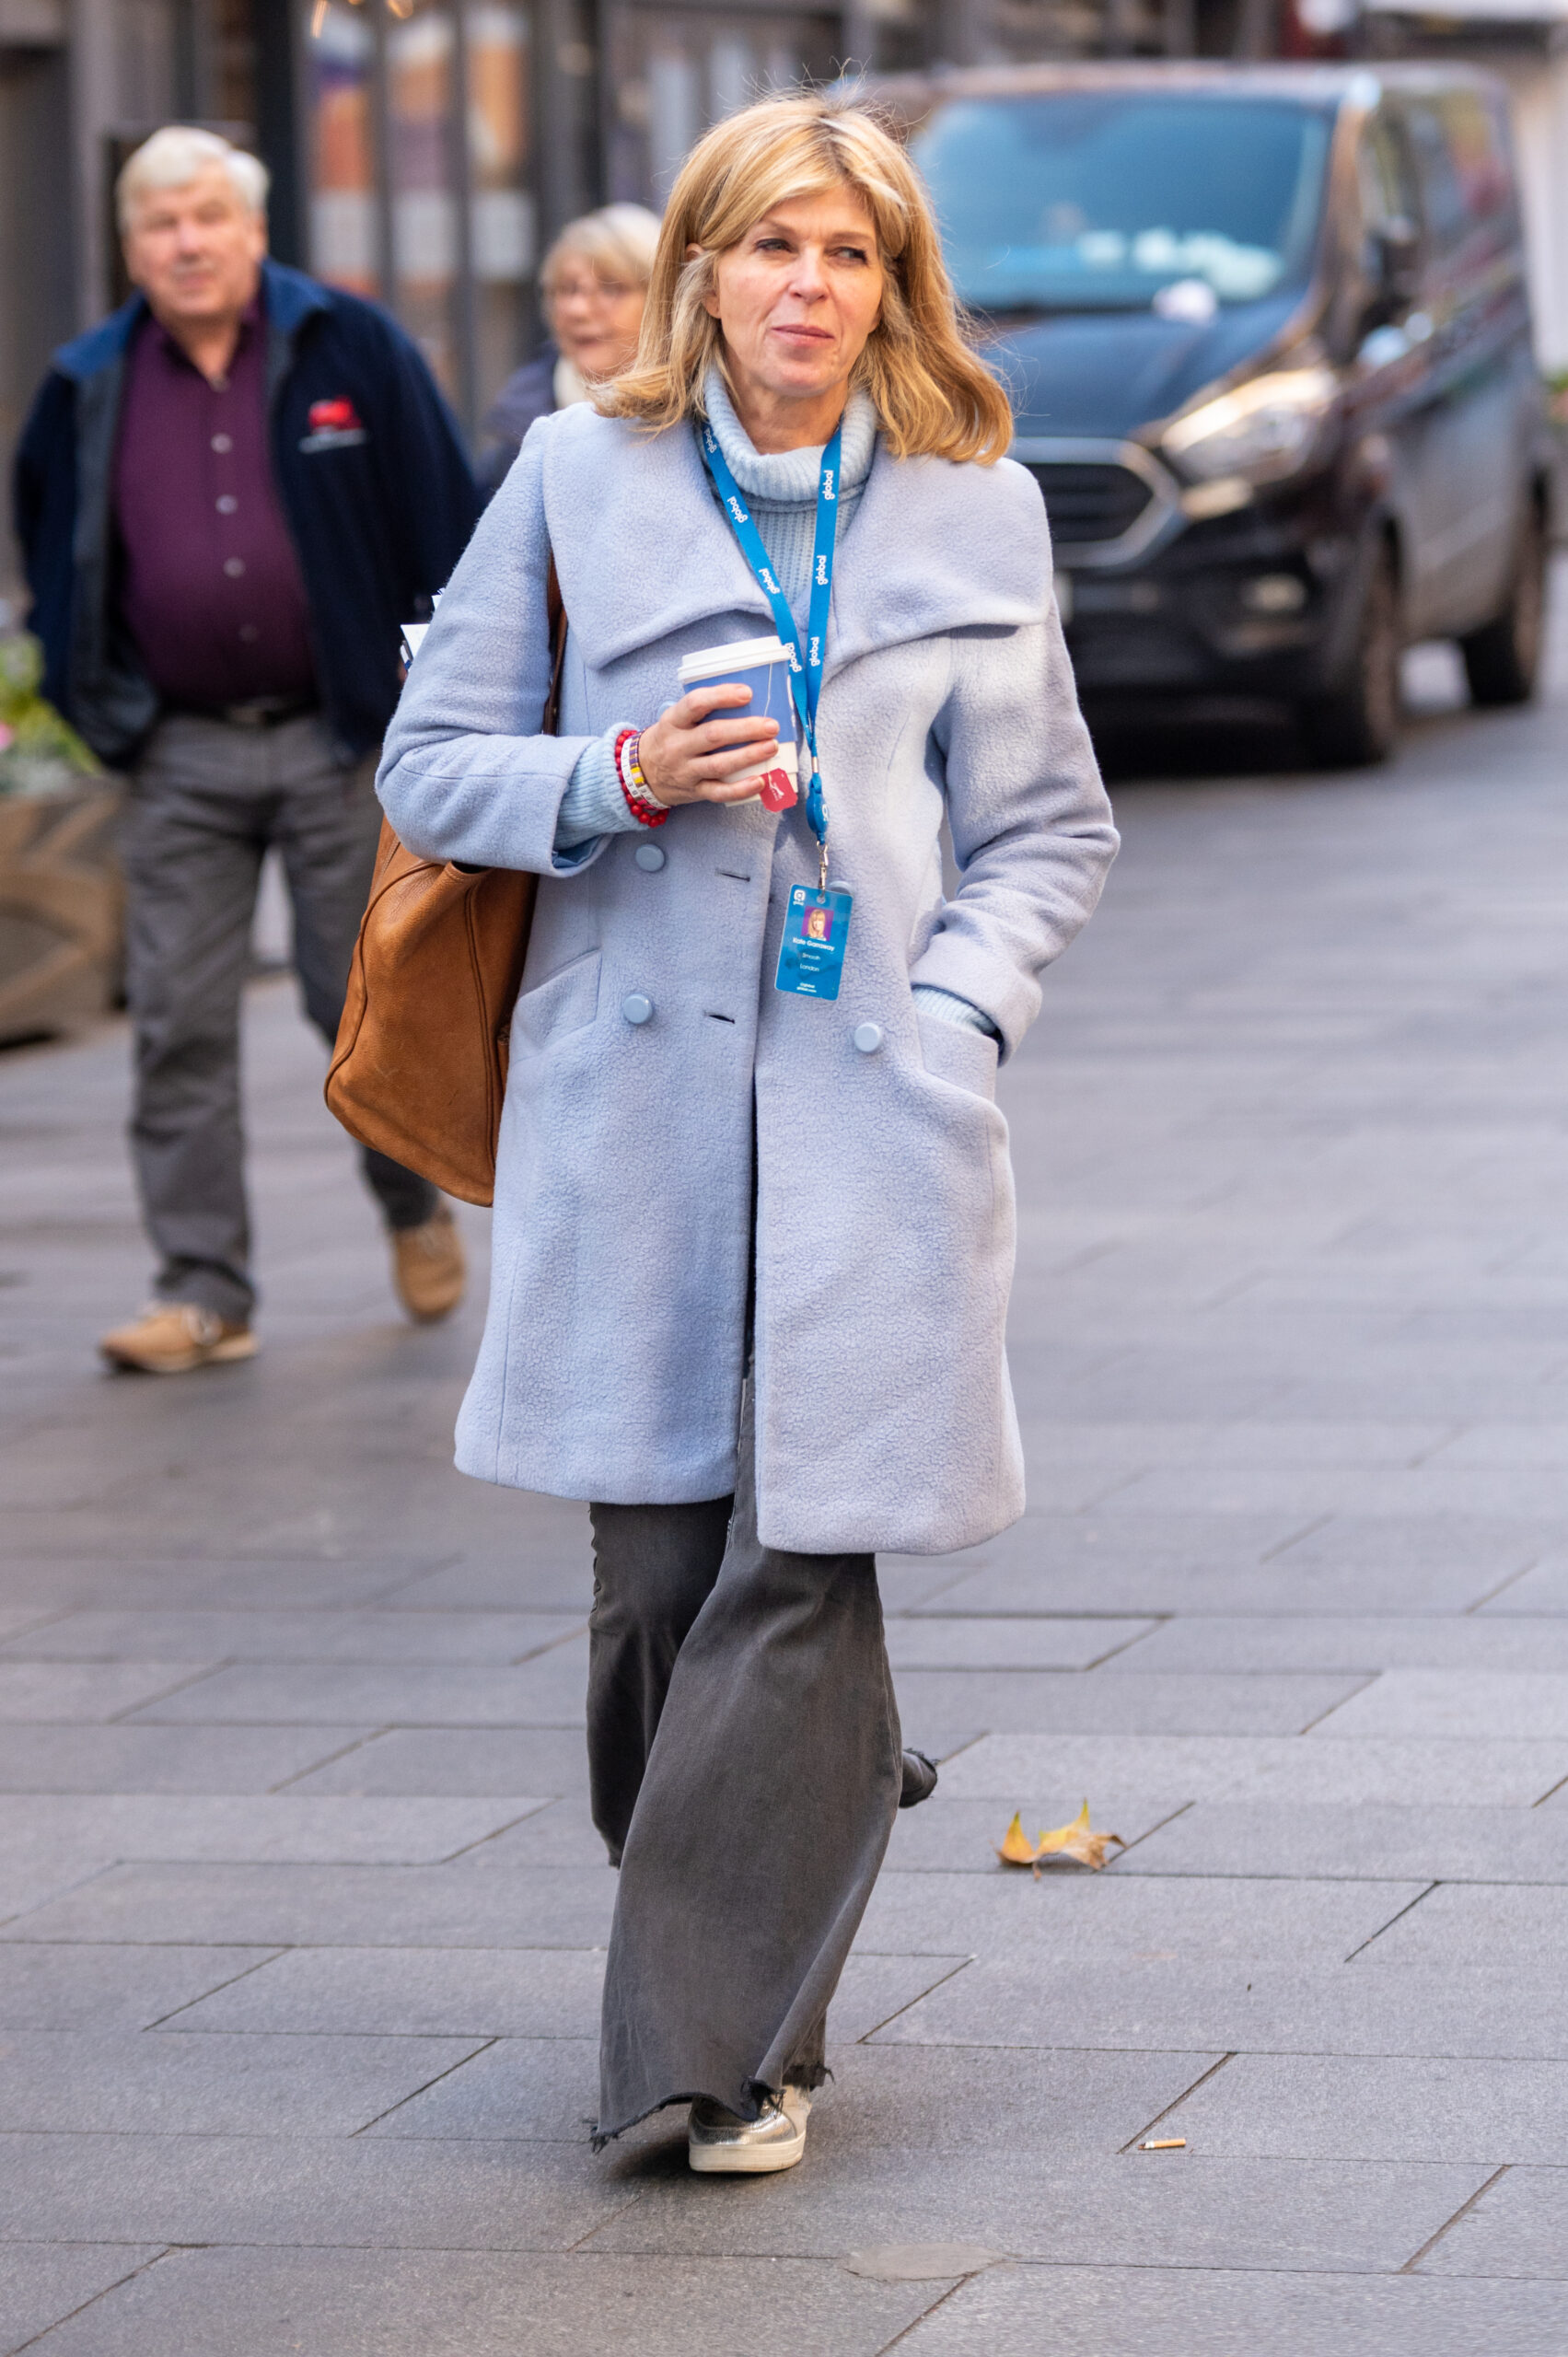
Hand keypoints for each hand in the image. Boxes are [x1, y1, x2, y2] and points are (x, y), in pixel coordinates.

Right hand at [635, 684, 780, 807]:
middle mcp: (677, 746)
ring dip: (748, 756)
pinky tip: (760, 781)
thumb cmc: (669, 740)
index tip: (747, 693)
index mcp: (673, 721)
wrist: (642, 773)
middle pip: (713, 736)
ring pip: (719, 764)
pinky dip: (741, 789)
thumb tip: (748, 702)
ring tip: (771, 747)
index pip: (695, 704)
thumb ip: (702, 711)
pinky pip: (719, 792)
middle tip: (771, 725)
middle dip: (745, 729)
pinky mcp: (694, 791)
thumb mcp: (675, 720)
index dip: (722, 697)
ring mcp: (685, 771)